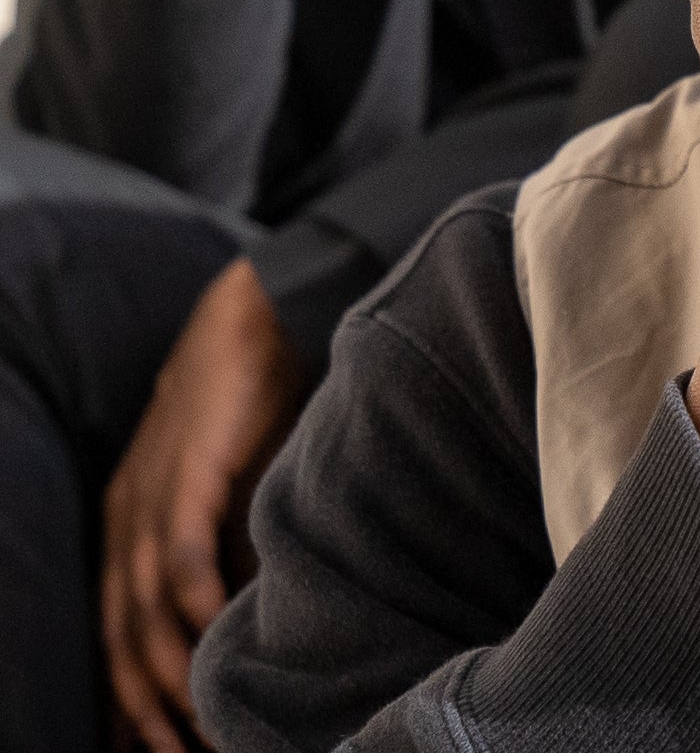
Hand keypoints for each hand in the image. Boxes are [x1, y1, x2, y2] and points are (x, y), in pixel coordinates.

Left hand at [101, 258, 305, 752]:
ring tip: (197, 728)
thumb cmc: (255, 398)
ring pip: (142, 613)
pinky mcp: (187, 476)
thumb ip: (229, 541)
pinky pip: (180, 560)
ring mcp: (152, 498)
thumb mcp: (231, 483)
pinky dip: (192, 611)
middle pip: (119, 637)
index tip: (156, 746)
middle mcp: (127, 519)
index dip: (126, 697)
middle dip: (144, 709)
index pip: (113, 632)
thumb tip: (247, 614)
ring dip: (167, 677)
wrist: (260, 314)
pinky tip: (212, 644)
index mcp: (130, 522)